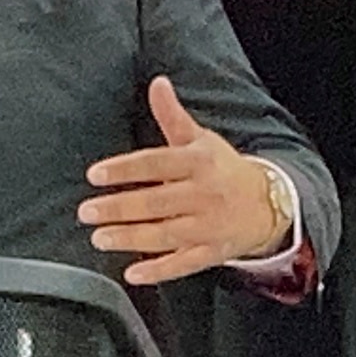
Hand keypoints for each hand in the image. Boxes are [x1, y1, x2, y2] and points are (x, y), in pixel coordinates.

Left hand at [78, 77, 289, 286]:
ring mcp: (209, 226)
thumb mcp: (200, 140)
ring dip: (131, 238)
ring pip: (166, 234)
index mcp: (198, 162)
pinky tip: (133, 273)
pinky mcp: (212, 252)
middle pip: (157, 202)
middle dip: (119, 208)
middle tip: (86, 212)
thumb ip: (172, 116)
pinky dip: (159, 271)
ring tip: (99, 238)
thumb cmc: (223, 168)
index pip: (156, 163)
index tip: (94, 174)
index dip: (124, 169)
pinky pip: (184, 264)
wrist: (268, 204)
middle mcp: (204, 194)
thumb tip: (157, 83)